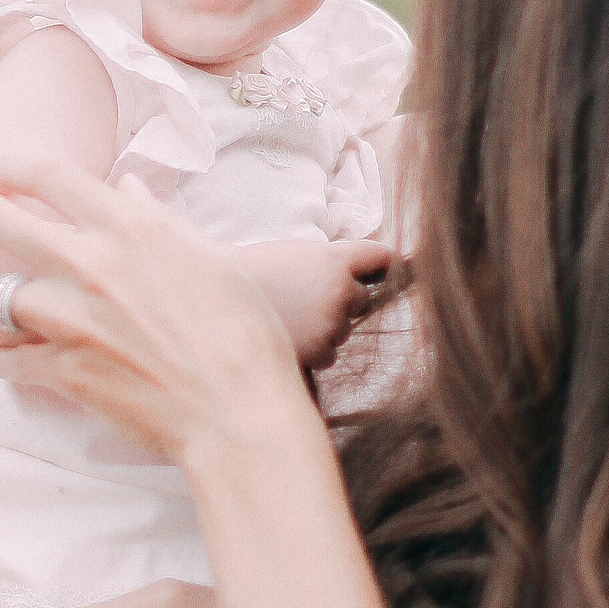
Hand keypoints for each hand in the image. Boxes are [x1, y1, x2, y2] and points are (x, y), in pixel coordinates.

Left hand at [0, 157, 297, 469]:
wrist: (235, 408)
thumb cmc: (240, 330)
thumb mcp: (210, 255)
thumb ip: (161, 218)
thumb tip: (128, 188)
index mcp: (126, 226)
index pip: (48, 176)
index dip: (10, 167)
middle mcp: (87, 265)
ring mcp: (68, 320)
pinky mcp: (62, 370)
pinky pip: (9, 358)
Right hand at [233, 235, 394, 370]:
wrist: (216, 301)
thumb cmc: (252, 274)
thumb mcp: (295, 254)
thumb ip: (330, 263)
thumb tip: (359, 279)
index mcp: (335, 259)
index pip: (380, 257)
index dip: (384, 263)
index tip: (392, 268)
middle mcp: (340, 290)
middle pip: (361, 299)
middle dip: (343, 300)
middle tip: (308, 297)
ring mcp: (331, 323)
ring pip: (344, 330)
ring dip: (325, 327)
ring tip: (289, 316)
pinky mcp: (319, 351)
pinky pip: (330, 353)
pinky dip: (314, 348)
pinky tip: (288, 335)